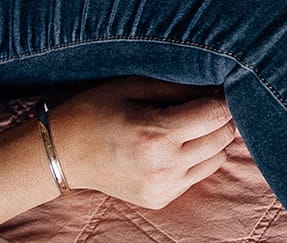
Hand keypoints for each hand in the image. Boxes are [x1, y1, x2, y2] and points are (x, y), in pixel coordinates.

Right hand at [47, 78, 238, 209]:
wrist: (63, 154)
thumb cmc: (97, 111)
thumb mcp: (137, 86)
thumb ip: (182, 87)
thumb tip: (221, 87)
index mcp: (156, 135)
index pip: (217, 115)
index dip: (224, 98)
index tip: (219, 87)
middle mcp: (163, 167)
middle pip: (223, 137)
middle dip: (221, 117)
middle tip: (203, 103)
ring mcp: (163, 188)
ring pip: (218, 158)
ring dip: (212, 140)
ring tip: (187, 126)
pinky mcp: (161, 200)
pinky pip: (198, 174)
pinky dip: (196, 158)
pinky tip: (173, 146)